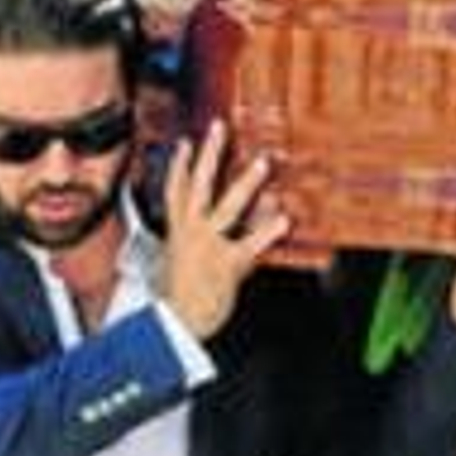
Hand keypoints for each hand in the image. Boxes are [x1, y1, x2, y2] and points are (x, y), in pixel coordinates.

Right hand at [158, 121, 290, 340]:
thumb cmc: (174, 305)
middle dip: (208, 154)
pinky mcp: (226, 264)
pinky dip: (267, 230)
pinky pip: (250, 243)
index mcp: (176, 234)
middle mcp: (190, 233)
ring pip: (227, 206)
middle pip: (197, 185)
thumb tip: (204, 248)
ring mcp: (208, 246)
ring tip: (262, 163)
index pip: (173, 192)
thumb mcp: (173, 272)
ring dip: (245, 183)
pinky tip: (283, 218)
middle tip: (219, 128)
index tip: (185, 143)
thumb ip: (191, 254)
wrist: (172, 328)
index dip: (178, 165)